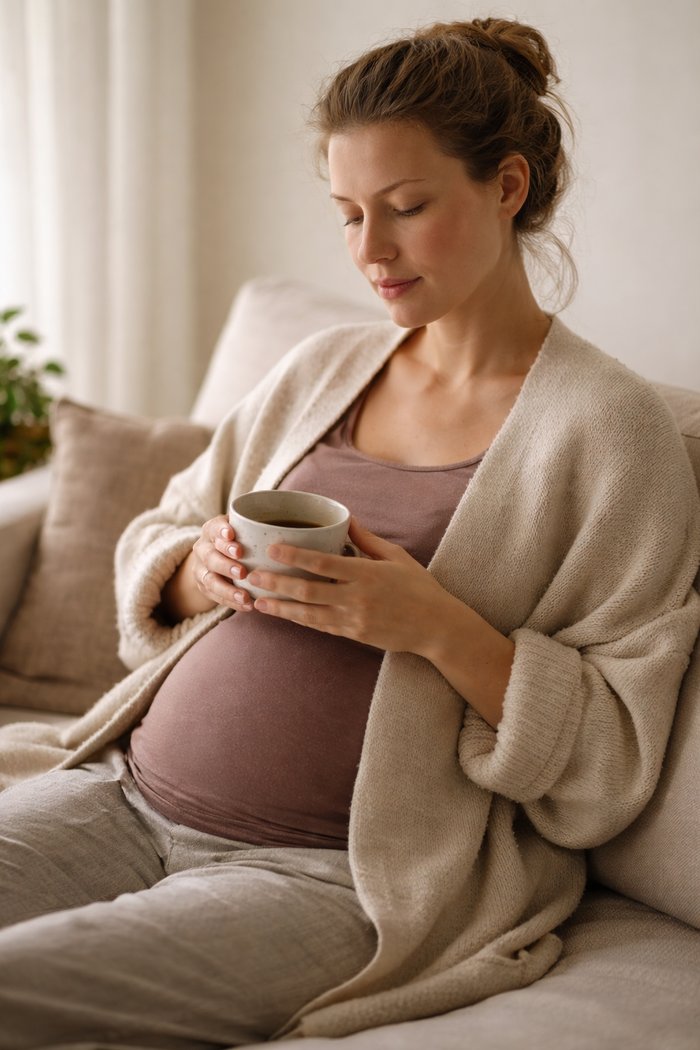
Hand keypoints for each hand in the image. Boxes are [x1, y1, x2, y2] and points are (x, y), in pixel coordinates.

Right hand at [160, 515, 255, 621]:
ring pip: (211, 581)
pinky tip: (247, 605)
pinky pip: (216, 597)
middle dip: (226, 565)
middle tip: (242, 572)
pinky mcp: (204, 587)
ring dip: (228, 590)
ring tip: (244, 597)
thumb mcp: (243, 530)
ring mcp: (201, 569)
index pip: (214, 529)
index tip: (231, 534)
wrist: (217, 556)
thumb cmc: (240, 539)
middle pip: (210, 557)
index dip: (221, 532)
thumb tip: (287, 529)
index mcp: (212, 530)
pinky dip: (232, 602)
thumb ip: (256, 529)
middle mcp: (203, 549)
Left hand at [246, 518, 452, 653]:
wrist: (436, 627)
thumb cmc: (419, 587)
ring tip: (256, 599)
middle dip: (276, 583)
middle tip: (251, 575)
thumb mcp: (397, 556)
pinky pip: (319, 626)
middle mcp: (356, 598)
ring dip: (280, 606)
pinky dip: (298, 619)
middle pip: (307, 590)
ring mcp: (353, 620)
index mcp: (367, 574)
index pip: (323, 563)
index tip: (272, 547)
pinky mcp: (353, 635)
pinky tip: (282, 613)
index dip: (294, 555)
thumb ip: (368, 539)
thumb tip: (345, 518)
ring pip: (307, 613)